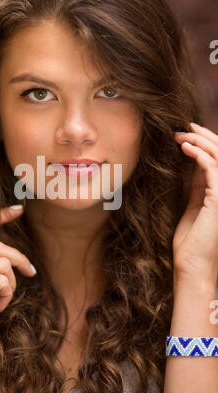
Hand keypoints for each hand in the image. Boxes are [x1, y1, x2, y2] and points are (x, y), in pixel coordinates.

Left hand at [172, 123, 217, 286]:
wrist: (191, 266)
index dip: (206, 143)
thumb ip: (198, 185)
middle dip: (204, 136)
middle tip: (184, 127)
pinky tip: (184, 147)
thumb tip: (194, 164)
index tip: (186, 133)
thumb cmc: (191, 242)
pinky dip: (199, 153)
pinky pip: (212, 167)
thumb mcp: (194, 205)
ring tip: (180, 135)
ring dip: (200, 141)